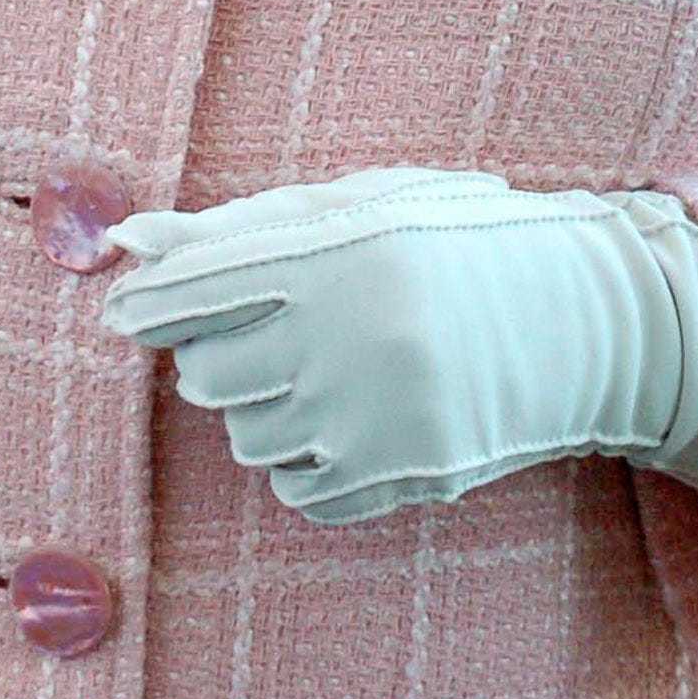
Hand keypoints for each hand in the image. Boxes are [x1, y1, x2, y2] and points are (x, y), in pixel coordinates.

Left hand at [102, 164, 697, 525]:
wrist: (575, 316)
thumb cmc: (444, 244)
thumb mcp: (349, 207)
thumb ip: (232, 228)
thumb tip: (125, 242)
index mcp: (332, 250)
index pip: (194, 290)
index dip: (145, 304)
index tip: (122, 310)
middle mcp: (346, 334)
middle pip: (205, 375)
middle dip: (221, 353)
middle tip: (274, 328)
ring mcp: (373, 413)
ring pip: (246, 437)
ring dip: (268, 407)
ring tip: (331, 367)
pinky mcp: (400, 474)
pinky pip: (297, 491)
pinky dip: (309, 461)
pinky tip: (354, 416)